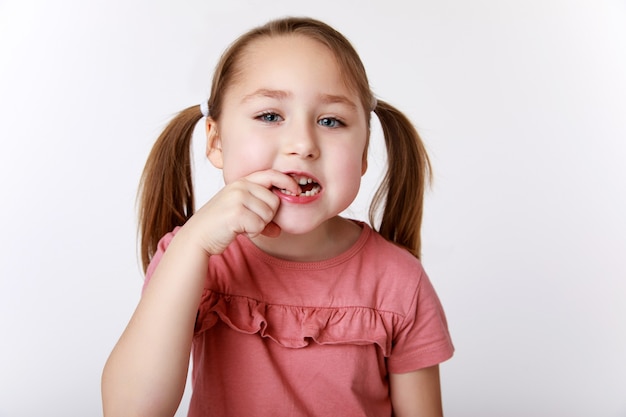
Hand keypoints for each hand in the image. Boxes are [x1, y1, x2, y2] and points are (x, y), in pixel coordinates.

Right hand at [181, 169, 299, 255]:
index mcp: (241, 182)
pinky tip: (238, 230)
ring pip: (268, 213)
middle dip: (268, 216)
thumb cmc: (219, 225)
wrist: (198, 236)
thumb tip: (279, 230)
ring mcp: (237, 198)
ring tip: (242, 225)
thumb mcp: (241, 214)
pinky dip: (253, 232)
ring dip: (259, 225)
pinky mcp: (236, 213)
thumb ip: (260, 217)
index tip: (296, 190)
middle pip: (274, 200)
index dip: (287, 182)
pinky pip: (260, 225)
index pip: (272, 175)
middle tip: (250, 221)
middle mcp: (240, 186)